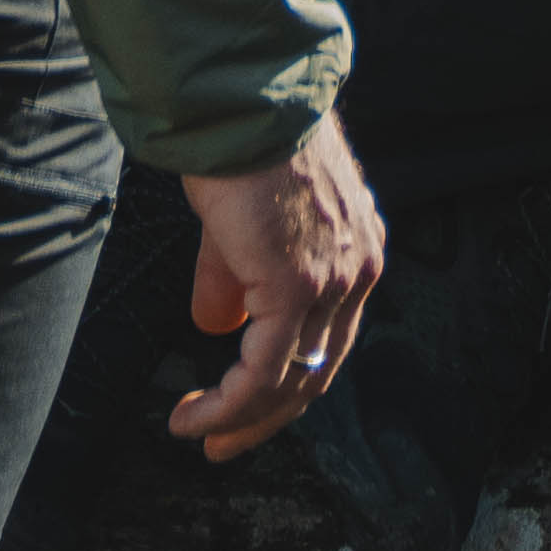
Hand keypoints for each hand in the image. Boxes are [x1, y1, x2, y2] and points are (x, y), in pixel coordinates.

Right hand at [166, 122, 385, 458]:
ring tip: (197, 432)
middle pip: (318, 372)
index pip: (329, 340)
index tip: (243, 407)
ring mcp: (331, 283)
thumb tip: (215, 327)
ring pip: (291, 381)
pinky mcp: (293, 288)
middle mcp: (358, 273)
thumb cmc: (244, 148)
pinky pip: (260, 372)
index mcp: (357, 254)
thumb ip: (236, 280)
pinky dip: (225, 405)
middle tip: (222, 444)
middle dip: (265, 418)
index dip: (287, 382)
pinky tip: (192, 415)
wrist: (244, 107)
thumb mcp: (245, 226)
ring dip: (239, 418)